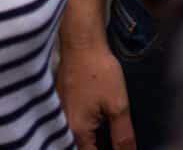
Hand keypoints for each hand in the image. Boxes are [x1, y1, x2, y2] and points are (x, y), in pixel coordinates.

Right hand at [55, 32, 134, 149]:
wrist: (81, 43)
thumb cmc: (98, 71)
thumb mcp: (118, 105)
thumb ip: (123, 135)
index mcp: (76, 131)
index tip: (121, 147)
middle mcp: (63, 126)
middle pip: (80, 148)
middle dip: (98, 146)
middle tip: (117, 141)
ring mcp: (59, 116)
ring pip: (75, 139)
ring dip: (92, 140)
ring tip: (109, 136)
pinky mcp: (60, 106)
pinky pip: (72, 127)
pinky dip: (85, 130)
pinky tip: (98, 124)